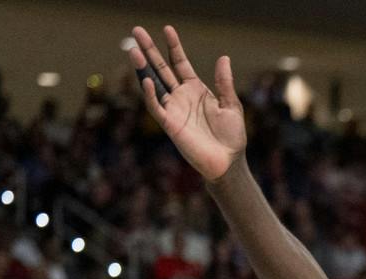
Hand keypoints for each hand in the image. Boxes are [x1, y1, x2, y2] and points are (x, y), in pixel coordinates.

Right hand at [128, 25, 246, 182]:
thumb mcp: (231, 105)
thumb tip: (224, 58)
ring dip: (143, 68)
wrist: (229, 162)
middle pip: (161, 69)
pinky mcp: (170, 125)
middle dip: (149, 50)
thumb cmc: (232, 136)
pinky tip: (147, 80)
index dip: (173, 46)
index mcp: (195, 89)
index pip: (180, 63)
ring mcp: (174, 109)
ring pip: (153, 84)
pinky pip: (157, 107)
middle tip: (137, 31)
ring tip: (134, 50)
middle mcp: (181, 96)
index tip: (167, 29)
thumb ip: (224, 83)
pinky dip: (151, 95)